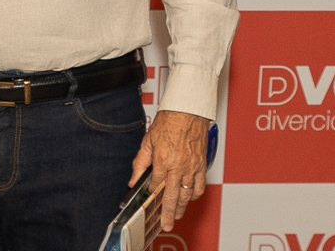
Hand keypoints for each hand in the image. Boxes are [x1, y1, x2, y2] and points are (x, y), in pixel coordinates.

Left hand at [130, 110, 209, 230]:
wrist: (188, 110)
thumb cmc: (169, 122)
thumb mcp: (148, 141)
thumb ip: (140, 163)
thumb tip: (133, 179)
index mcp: (163, 159)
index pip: (155, 185)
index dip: (152, 195)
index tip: (150, 202)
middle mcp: (179, 165)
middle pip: (173, 195)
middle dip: (169, 212)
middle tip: (167, 223)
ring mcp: (192, 166)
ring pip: (188, 194)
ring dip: (182, 206)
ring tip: (177, 214)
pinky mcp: (202, 165)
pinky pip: (200, 186)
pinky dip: (194, 194)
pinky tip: (188, 197)